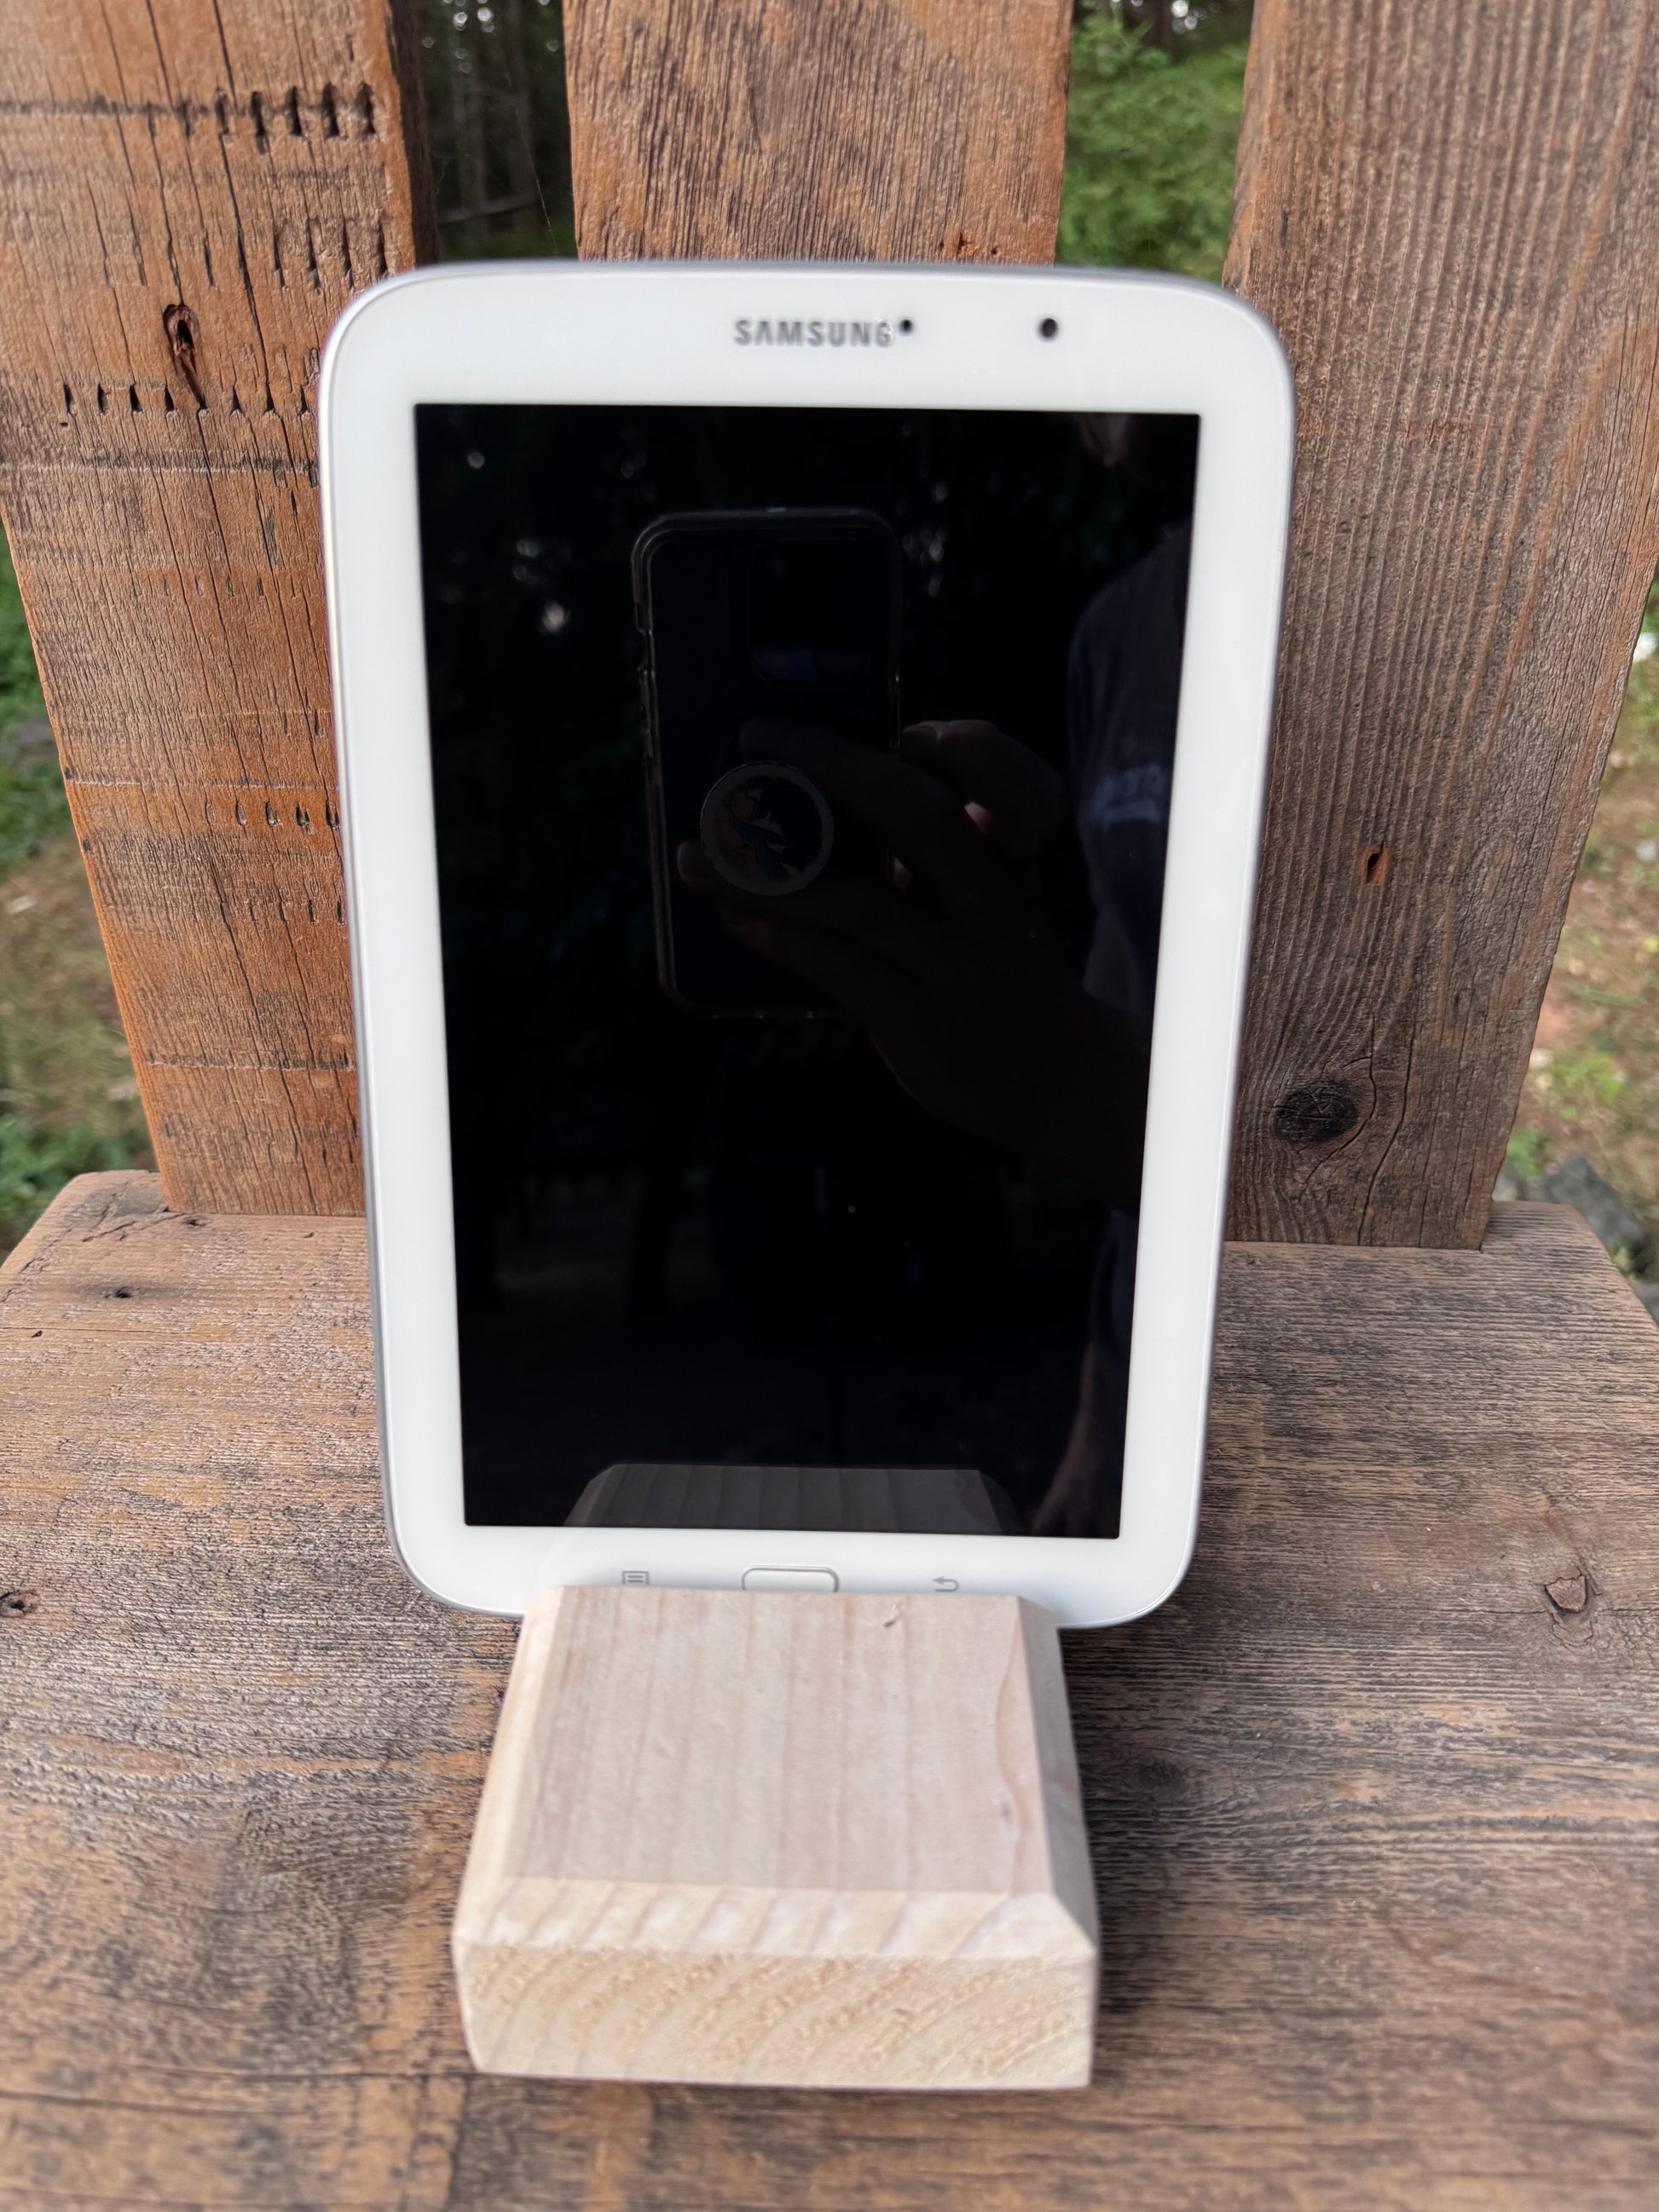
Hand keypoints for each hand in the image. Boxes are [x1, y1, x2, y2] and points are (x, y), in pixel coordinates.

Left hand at [678, 717, 1150, 1205]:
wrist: (1043, 1069)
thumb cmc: (992, 955)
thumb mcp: (986, 883)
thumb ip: (928, 830)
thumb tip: (814, 774)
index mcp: (1012, 854)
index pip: (1014, 781)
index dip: (966, 748)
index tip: (905, 733)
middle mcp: (992, 900)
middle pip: (919, 815)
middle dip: (830, 765)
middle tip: (757, 736)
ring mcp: (956, 963)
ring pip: (856, 901)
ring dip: (765, 873)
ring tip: (694, 855)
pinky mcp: (918, 1020)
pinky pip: (839, 968)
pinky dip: (781, 937)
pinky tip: (735, 918)